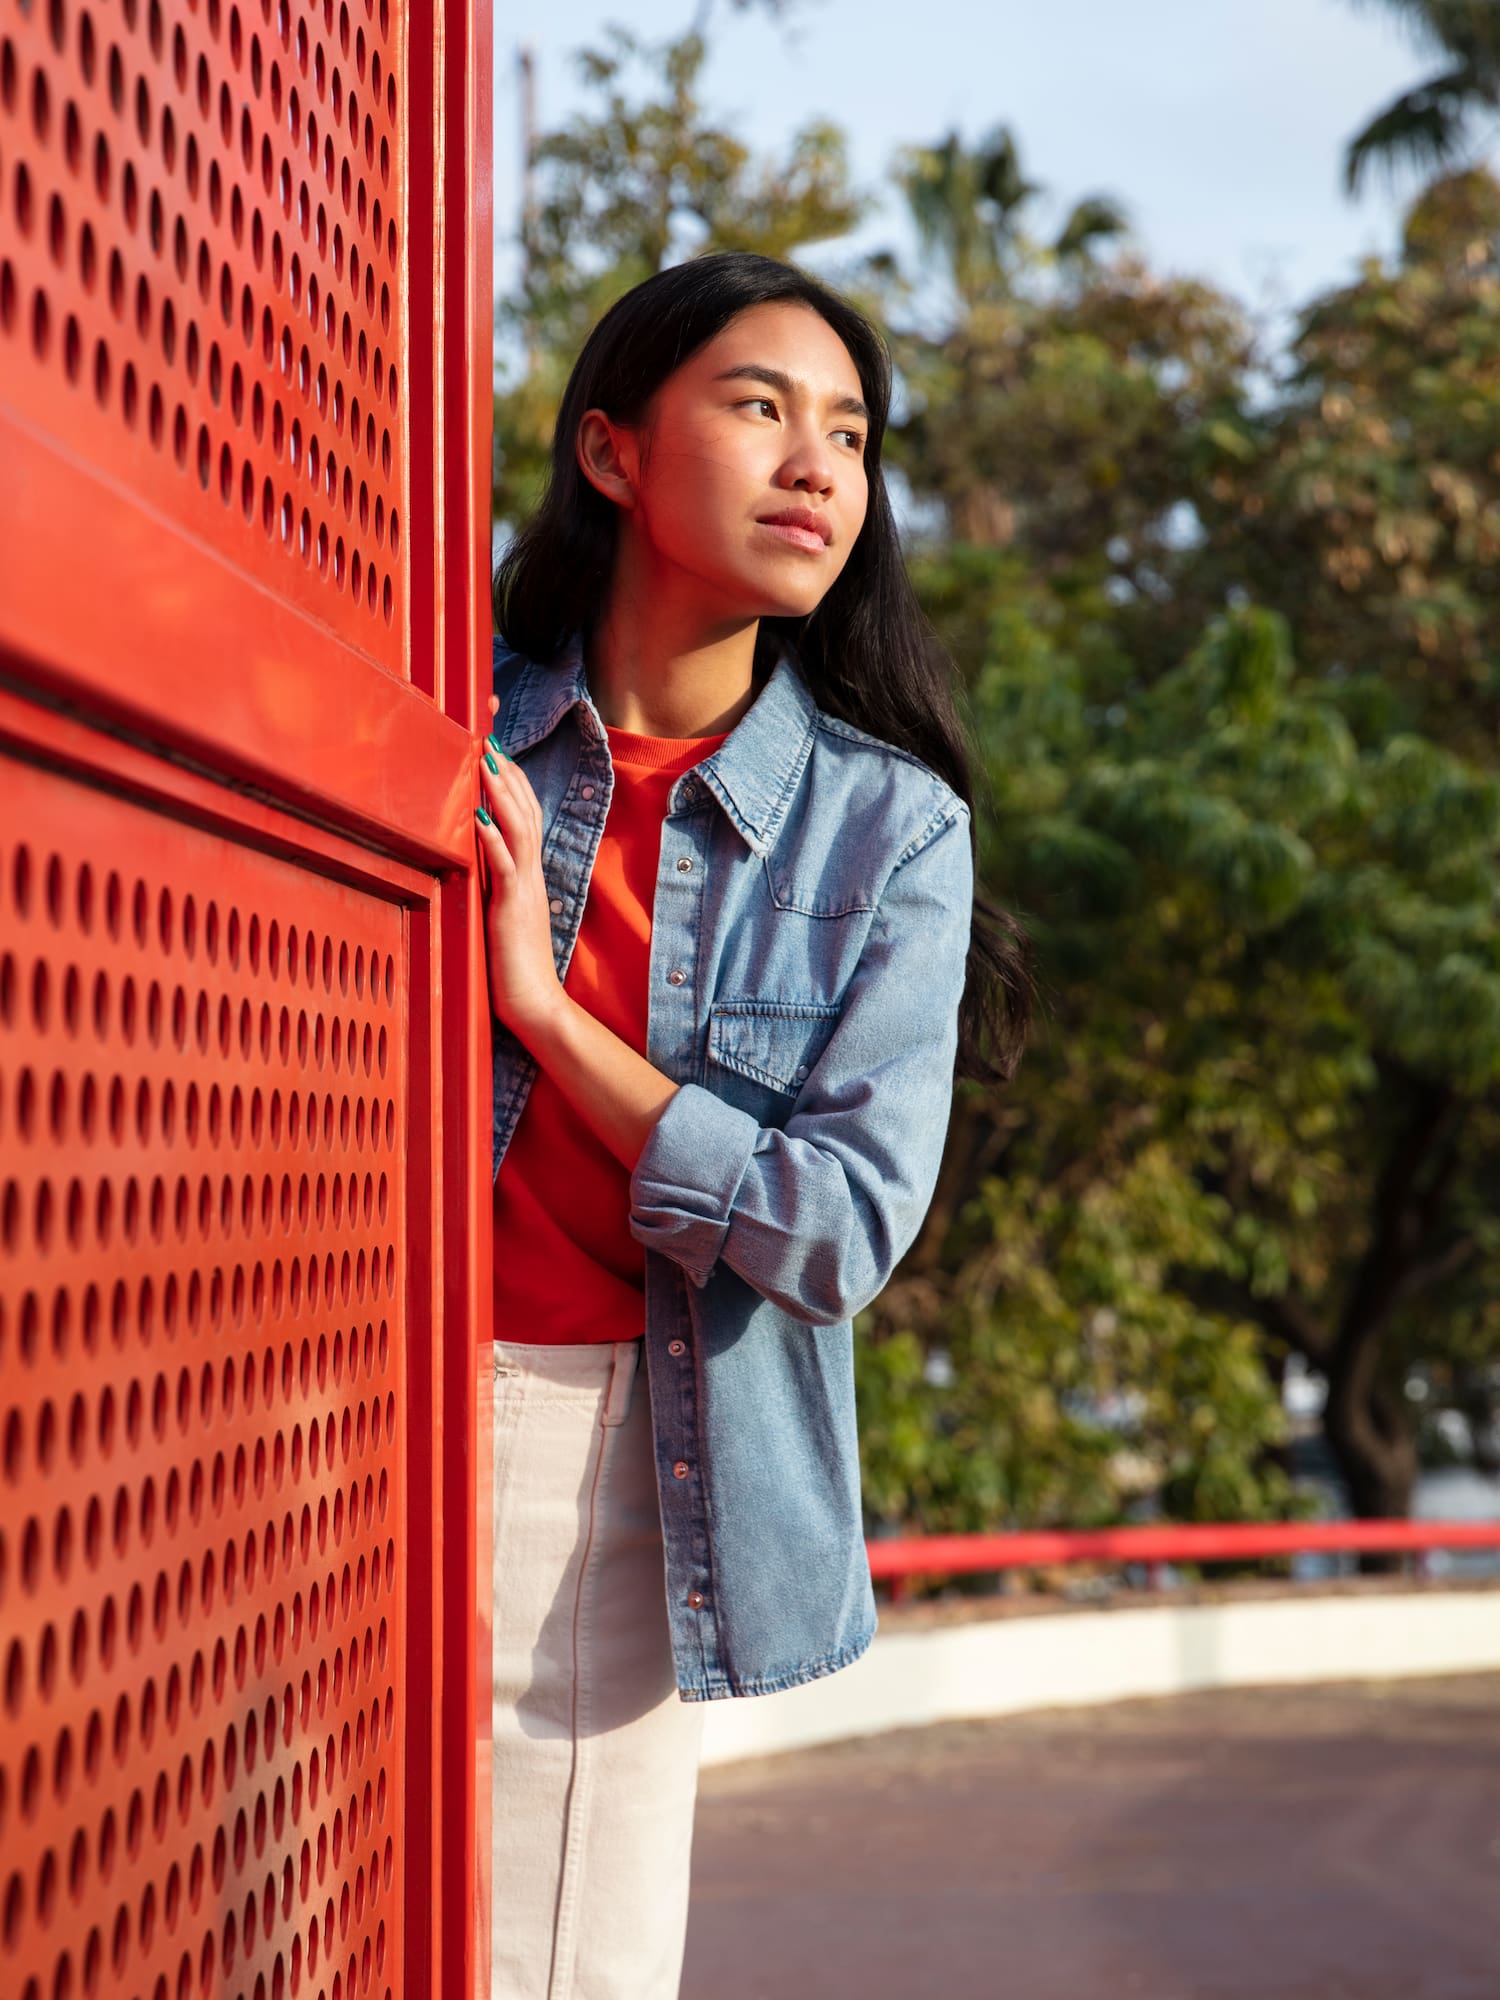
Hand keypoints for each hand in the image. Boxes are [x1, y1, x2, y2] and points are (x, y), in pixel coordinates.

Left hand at [473, 719, 565, 1044]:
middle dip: (507, 772)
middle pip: (526, 811)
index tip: (495, 751)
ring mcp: (525, 890)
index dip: (513, 782)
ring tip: (486, 761)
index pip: (526, 816)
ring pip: (519, 829)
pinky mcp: (513, 910)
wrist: (536, 1005)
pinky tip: (480, 817)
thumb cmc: (514, 967)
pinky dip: (493, 839)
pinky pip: (505, 867)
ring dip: (502, 793)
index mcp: (528, 875)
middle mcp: (531, 875)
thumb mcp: (501, 916)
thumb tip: (476, 859)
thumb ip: (493, 886)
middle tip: (489, 737)